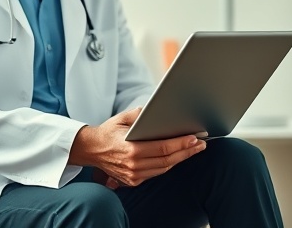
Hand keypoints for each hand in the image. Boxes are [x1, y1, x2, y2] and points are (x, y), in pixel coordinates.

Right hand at [70, 107, 206, 187]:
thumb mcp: (121, 119)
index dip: (181, 143)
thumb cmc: (107, 132)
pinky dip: (168, 164)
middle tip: (201, 143)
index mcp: (130, 149)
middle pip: (168, 160)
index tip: (195, 137)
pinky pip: (157, 172)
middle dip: (187, 151)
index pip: (163, 148)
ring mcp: (134, 175)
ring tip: (193, 149)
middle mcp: (133, 165)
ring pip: (165, 168)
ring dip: (181, 159)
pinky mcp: (134, 181)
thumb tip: (156, 111)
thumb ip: (139, 114)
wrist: (90, 150)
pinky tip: (177, 156)